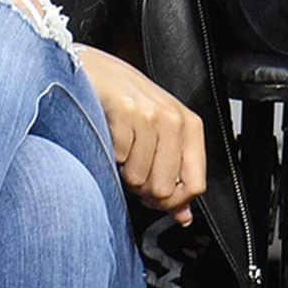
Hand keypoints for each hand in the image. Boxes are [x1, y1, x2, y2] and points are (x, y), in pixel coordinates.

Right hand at [78, 46, 205, 225]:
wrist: (92, 71)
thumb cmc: (125, 103)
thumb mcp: (158, 136)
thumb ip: (173, 175)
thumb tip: (183, 215)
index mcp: (189, 126)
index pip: (195, 185)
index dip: (172, 202)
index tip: (155, 197)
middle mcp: (174, 118)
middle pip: (165, 189)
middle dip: (142, 189)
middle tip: (131, 168)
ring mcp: (150, 113)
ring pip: (139, 178)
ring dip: (123, 171)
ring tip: (120, 149)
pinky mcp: (125, 110)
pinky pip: (119, 158)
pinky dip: (109, 155)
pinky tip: (109, 136)